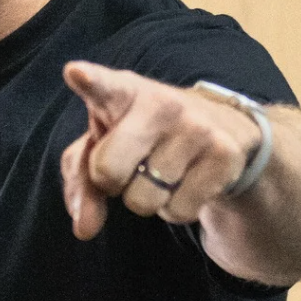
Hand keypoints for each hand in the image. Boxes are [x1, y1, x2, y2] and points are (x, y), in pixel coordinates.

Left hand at [60, 61, 260, 239]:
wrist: (221, 127)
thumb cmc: (143, 135)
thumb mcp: (104, 145)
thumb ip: (81, 181)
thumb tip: (85, 228)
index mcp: (123, 92)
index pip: (103, 85)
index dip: (88, 80)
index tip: (75, 73)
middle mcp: (160, 103)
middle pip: (108, 172)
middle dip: (111, 183)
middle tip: (129, 165)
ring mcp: (196, 128)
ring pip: (144, 201)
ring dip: (146, 198)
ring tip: (162, 170)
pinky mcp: (224, 155)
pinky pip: (178, 211)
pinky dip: (176, 208)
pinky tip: (186, 180)